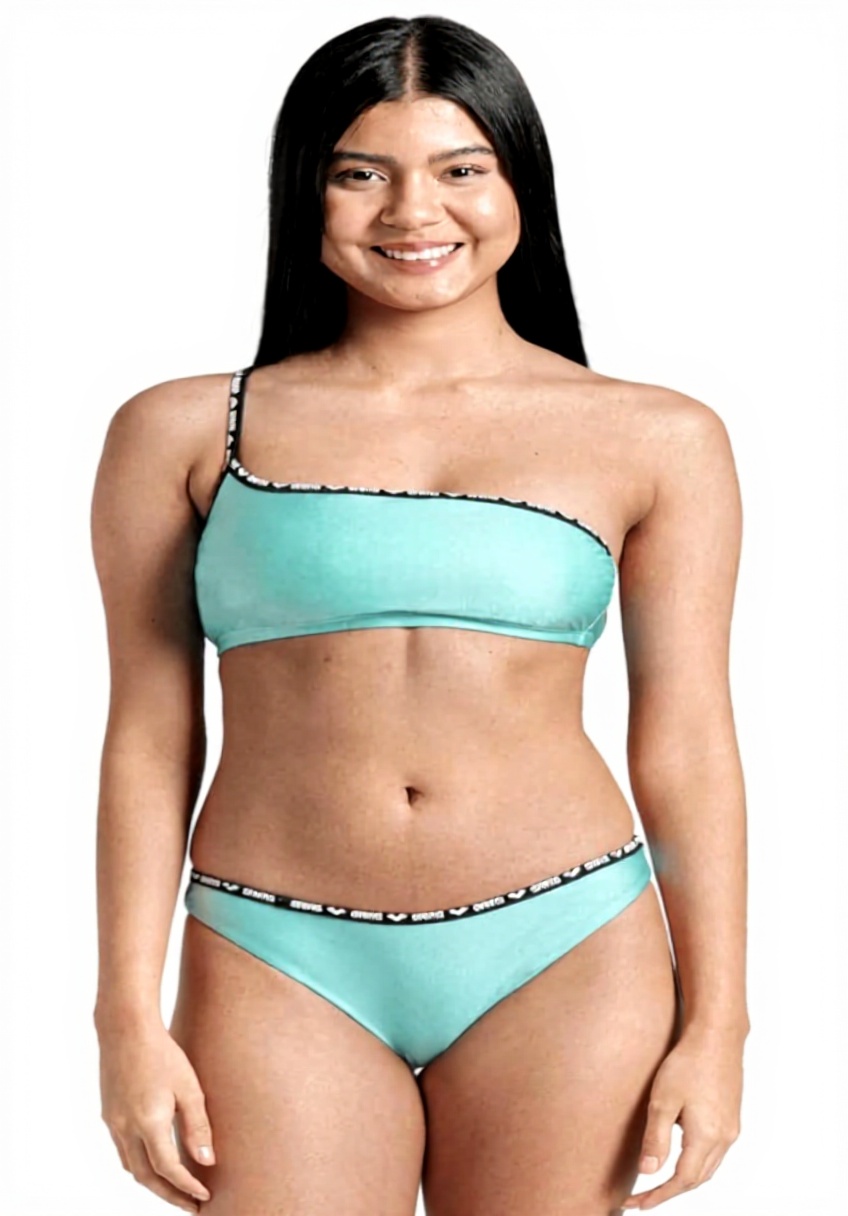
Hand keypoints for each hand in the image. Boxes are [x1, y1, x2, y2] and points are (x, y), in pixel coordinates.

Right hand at [96, 1018, 215, 1212]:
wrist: (126, 1028)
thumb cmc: (163, 1053)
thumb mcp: (189, 1087)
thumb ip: (197, 1126)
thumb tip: (207, 1161)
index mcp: (148, 1123)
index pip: (169, 1170)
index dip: (187, 1187)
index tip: (204, 1197)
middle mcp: (125, 1129)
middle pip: (146, 1178)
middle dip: (169, 1195)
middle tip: (191, 1205)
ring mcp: (113, 1122)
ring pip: (131, 1167)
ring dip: (153, 1183)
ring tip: (175, 1189)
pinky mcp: (108, 1114)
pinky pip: (123, 1151)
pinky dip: (139, 1165)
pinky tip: (153, 1161)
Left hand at [622, 1024, 744, 1209]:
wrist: (717, 1036)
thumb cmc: (687, 1063)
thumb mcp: (663, 1100)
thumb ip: (656, 1138)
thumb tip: (648, 1173)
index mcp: (707, 1137)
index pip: (681, 1182)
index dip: (657, 1196)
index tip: (634, 1204)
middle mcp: (725, 1139)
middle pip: (696, 1180)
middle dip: (668, 1192)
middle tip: (640, 1198)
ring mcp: (731, 1129)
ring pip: (707, 1168)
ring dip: (683, 1180)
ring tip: (656, 1182)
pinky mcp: (732, 1118)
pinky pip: (714, 1153)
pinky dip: (695, 1163)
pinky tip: (680, 1155)